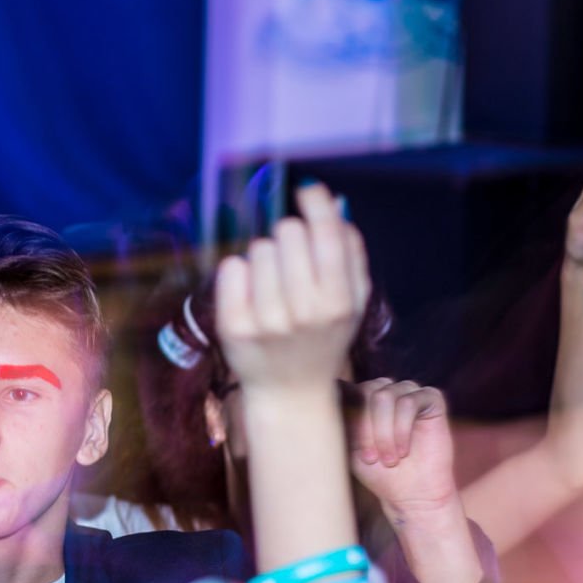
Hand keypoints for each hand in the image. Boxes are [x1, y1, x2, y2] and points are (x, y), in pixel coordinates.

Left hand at [215, 183, 369, 393]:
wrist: (290, 392)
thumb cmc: (323, 337)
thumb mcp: (352, 301)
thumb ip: (350, 252)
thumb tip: (333, 203)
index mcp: (338, 302)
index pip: (326, 235)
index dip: (316, 203)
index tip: (307, 189)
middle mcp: (303, 312)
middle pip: (288, 233)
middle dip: (289, 239)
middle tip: (291, 264)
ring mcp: (265, 321)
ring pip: (258, 248)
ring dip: (264, 258)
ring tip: (272, 287)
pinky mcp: (233, 327)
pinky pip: (231, 268)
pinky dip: (238, 273)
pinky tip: (250, 295)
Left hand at [348, 378, 458, 511]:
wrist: (412, 493)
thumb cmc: (377, 471)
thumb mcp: (349, 444)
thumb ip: (341, 418)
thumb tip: (332, 390)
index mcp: (360, 397)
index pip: (344, 390)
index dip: (346, 418)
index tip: (351, 447)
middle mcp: (383, 389)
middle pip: (364, 392)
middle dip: (365, 428)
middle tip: (371, 458)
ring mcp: (407, 391)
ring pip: (385, 396)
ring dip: (384, 432)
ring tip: (389, 459)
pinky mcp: (430, 398)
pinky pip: (409, 402)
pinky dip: (402, 429)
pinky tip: (403, 451)